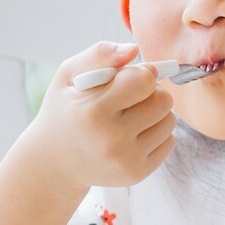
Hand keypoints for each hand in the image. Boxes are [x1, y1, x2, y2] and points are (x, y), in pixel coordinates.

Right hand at [19, 42, 176, 190]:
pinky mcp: (137, 174)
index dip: (139, 74)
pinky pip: (169, 141)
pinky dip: (156, 134)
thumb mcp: (68, 75)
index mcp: (92, 111)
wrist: (54, 162)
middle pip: (163, 100)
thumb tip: (134, 50)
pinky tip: (132, 135)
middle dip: (150, 93)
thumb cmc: (64, 111)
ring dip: (155, 113)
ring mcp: (126, 160)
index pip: (144, 80)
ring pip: (170, 120)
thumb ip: (99, 54)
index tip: (126, 79)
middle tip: (129, 98)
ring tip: (130, 116)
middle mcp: (111, 140)